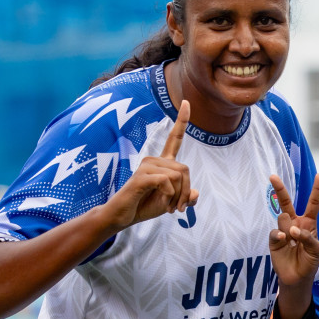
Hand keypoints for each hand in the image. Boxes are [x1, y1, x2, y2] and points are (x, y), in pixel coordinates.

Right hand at [104, 99, 198, 228]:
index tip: (186, 102)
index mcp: (162, 163)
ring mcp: (146, 166)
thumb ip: (186, 198)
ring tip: (168, 207)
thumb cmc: (145, 206)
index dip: (181, 121)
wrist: (123, 216)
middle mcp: (154, 160)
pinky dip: (169, 196)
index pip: (175, 138)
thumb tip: (196, 194)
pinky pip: (166, 182)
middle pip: (185, 169)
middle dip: (186, 192)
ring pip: (178, 176)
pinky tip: (161, 203)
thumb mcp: (171, 203)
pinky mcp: (141, 176)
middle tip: (179, 208)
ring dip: (178, 197)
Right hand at [268, 172, 318, 288]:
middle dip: (279, 189)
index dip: (316, 189)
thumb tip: (293, 229)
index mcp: (309, 222)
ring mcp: (283, 231)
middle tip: (272, 176)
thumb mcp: (316, 249)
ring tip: (293, 240)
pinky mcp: (275, 240)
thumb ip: (308, 237)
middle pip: (286, 202)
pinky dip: (281, 235)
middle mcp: (295, 223)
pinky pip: (276, 232)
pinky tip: (285, 240)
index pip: (313, 203)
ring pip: (283, 218)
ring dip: (289, 227)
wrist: (297, 278)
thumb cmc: (310, 262)